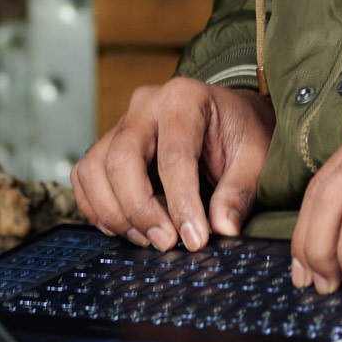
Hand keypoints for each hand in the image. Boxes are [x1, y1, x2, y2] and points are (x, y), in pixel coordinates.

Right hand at [71, 78, 273, 253]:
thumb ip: (239, 191)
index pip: (174, 155)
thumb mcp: (256, 156)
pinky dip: (97, 208)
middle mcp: (145, 105)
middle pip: (122, 160)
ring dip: (115, 213)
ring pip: (95, 170)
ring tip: (149, 239)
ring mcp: (121, 123)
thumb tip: (222, 228)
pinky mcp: (108, 144)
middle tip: (167, 243)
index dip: (182, 203)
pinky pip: (85, 178)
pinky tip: (127, 229)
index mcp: (184, 98)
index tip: (195, 239)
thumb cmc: (241, 132)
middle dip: (140, 210)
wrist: (228, 116)